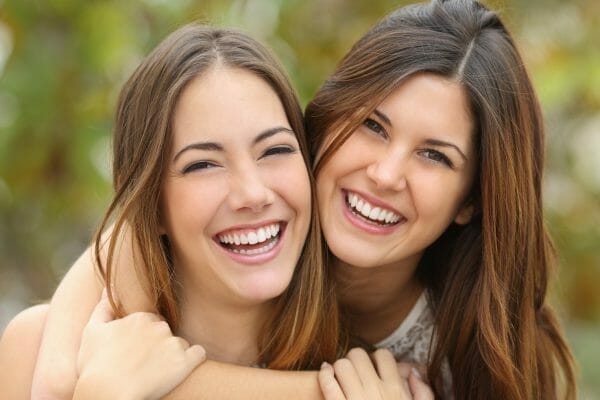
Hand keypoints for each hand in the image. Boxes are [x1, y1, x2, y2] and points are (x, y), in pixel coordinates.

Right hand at [74, 290, 205, 399]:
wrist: (107, 394)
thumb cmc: (95, 366)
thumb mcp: (92, 332)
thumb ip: (103, 308)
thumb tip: (107, 288)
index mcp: (141, 317)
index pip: (150, 323)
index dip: (143, 338)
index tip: (135, 352)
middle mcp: (160, 326)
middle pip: (166, 333)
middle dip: (159, 345)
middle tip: (145, 364)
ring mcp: (174, 343)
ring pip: (180, 345)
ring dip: (173, 355)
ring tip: (157, 372)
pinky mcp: (185, 362)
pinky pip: (198, 354)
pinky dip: (193, 360)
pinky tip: (180, 370)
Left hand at [318, 348, 433, 399]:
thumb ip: (424, 392)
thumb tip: (413, 370)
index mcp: (396, 391)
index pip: (383, 356)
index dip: (376, 359)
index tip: (373, 368)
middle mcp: (376, 393)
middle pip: (359, 355)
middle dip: (355, 360)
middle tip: (355, 370)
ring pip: (341, 365)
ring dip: (339, 367)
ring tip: (342, 375)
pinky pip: (327, 382)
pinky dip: (324, 374)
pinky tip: (326, 373)